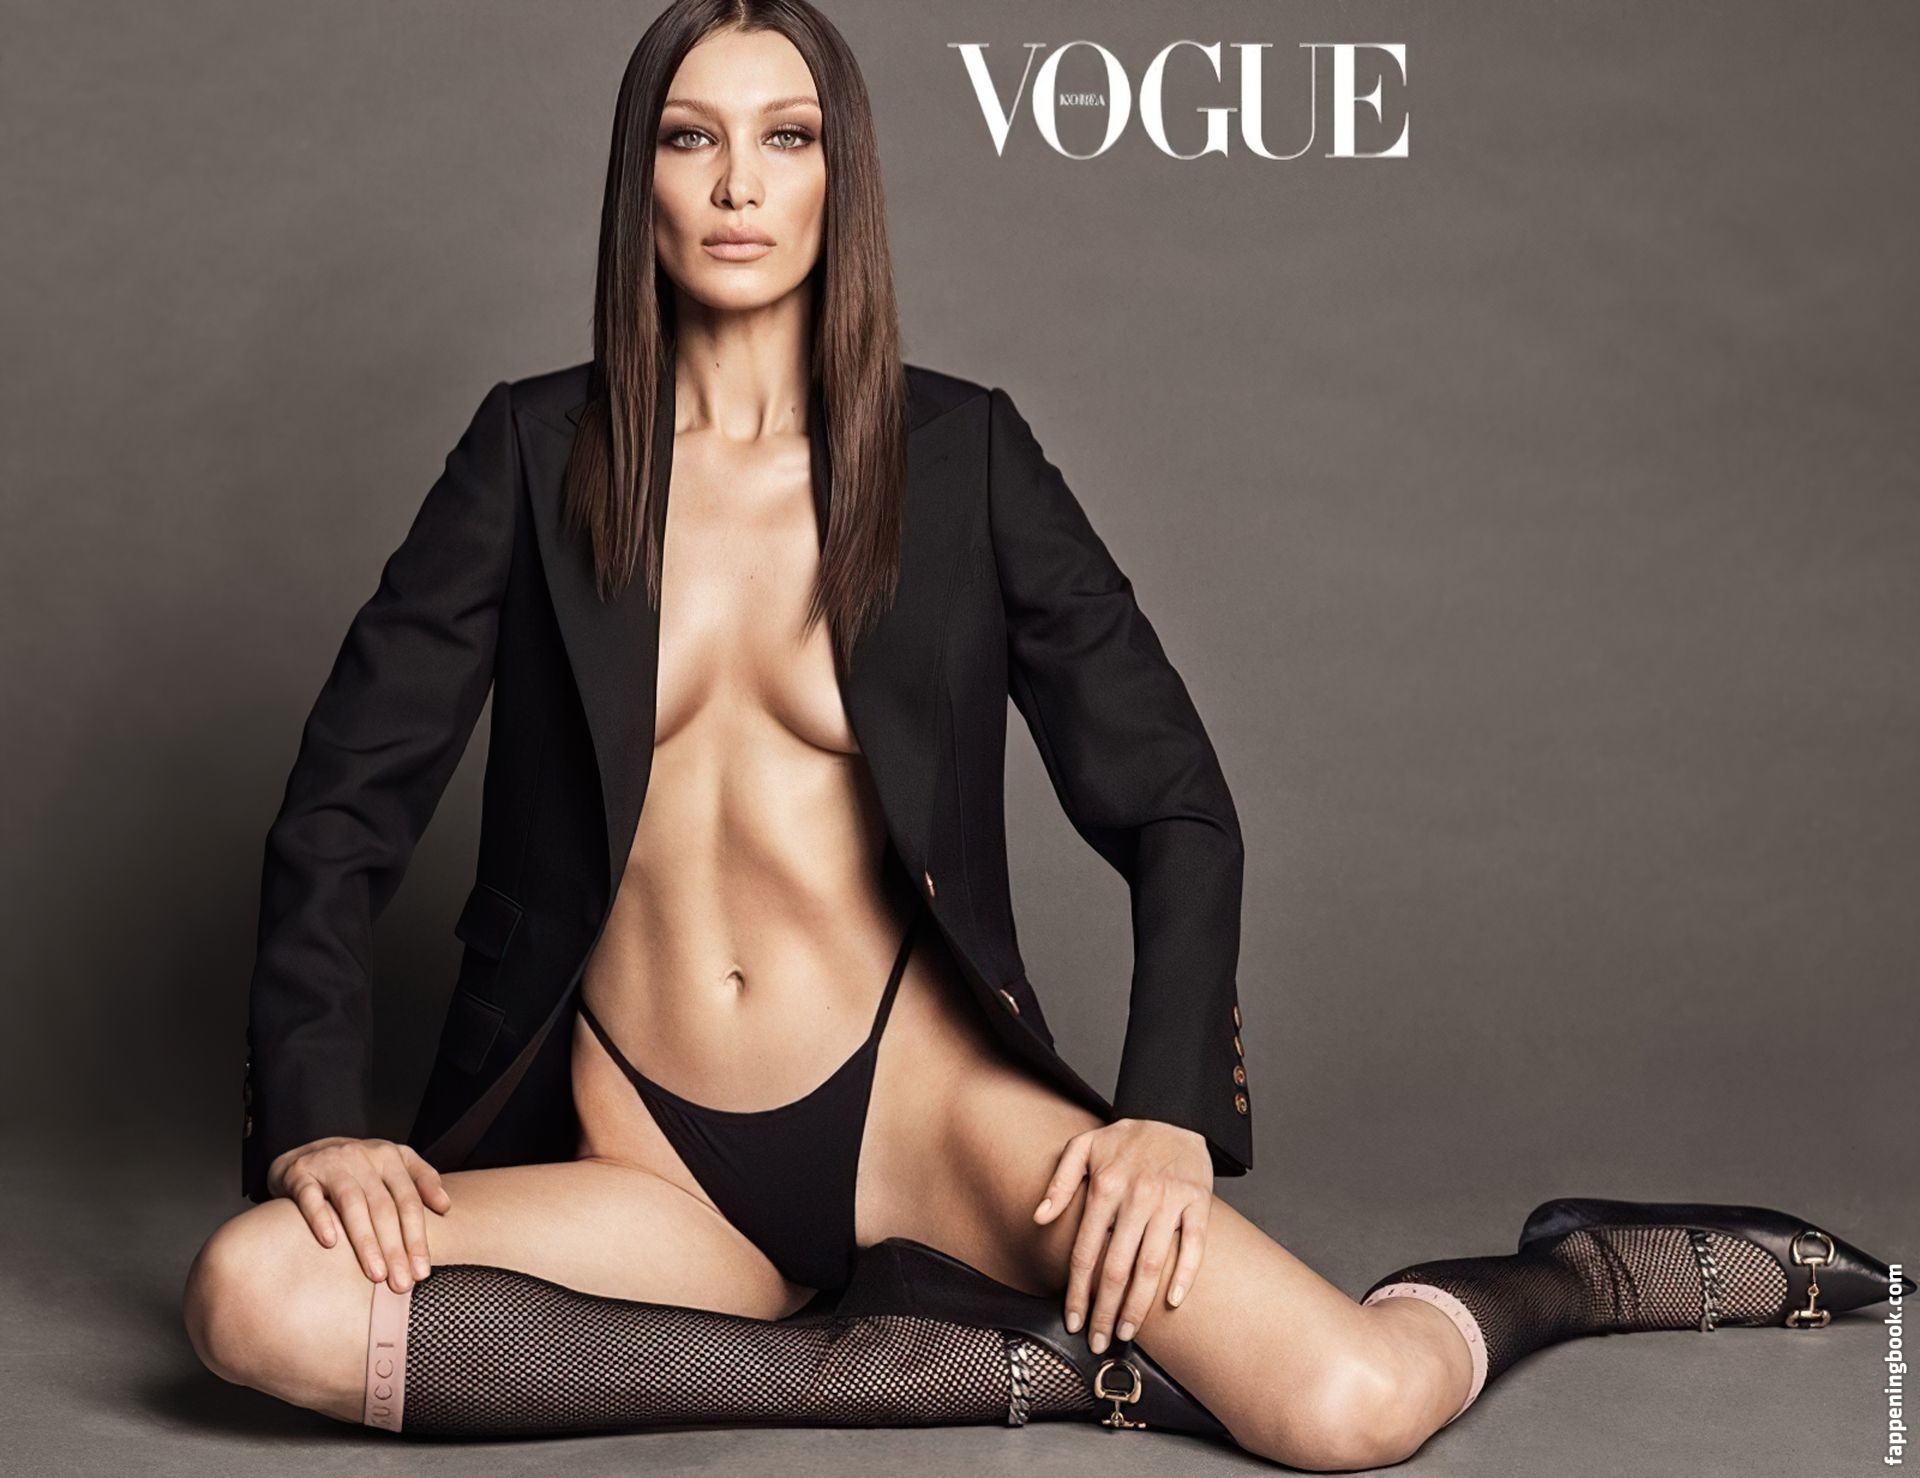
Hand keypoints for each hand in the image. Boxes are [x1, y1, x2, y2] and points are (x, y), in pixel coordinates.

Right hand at [267, 1136, 452, 1292]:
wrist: (305, 1153)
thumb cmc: (358, 1168)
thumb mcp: (393, 1164)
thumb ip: (422, 1181)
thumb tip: (446, 1206)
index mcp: (390, 1157)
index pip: (409, 1201)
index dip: (417, 1237)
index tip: (422, 1271)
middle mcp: (363, 1158)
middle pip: (384, 1207)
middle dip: (395, 1248)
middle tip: (401, 1284)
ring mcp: (331, 1164)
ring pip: (352, 1204)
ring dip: (366, 1242)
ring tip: (376, 1275)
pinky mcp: (301, 1174)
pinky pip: (310, 1197)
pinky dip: (321, 1219)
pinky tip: (330, 1243)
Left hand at [1032, 1117, 1213, 1352]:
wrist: (1174, 1113)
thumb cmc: (1125, 1138)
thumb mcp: (1082, 1147)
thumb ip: (1060, 1182)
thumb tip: (1039, 1217)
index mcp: (1105, 1187)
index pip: (1086, 1252)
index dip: (1078, 1292)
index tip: (1073, 1321)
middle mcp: (1136, 1196)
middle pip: (1116, 1266)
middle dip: (1104, 1310)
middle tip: (1100, 1341)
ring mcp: (1169, 1200)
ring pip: (1151, 1263)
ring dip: (1138, 1304)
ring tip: (1127, 1331)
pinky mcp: (1198, 1202)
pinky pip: (1192, 1245)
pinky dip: (1184, 1275)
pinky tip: (1171, 1302)